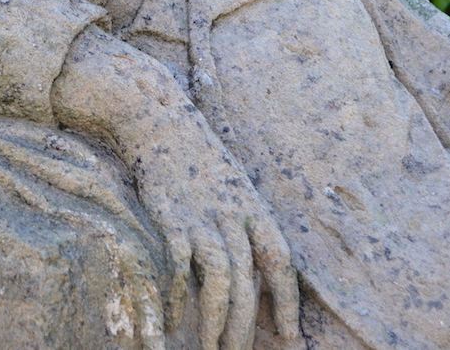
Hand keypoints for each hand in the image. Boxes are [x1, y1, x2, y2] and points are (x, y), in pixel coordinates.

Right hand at [130, 122, 298, 349]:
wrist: (160, 122)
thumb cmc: (197, 158)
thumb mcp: (233, 188)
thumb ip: (242, 227)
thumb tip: (245, 273)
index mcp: (254, 209)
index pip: (279, 263)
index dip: (286, 302)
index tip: (289, 335)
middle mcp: (232, 216)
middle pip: (245, 283)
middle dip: (243, 326)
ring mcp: (200, 216)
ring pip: (218, 281)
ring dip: (216, 321)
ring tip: (212, 348)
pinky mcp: (168, 216)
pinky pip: (178, 264)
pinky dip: (177, 294)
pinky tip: (174, 317)